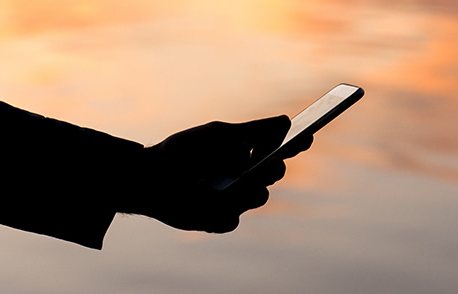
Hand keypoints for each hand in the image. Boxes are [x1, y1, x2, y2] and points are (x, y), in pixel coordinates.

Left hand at [124, 115, 312, 232]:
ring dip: (252, 188)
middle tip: (271, 161)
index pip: (280, 150)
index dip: (296, 144)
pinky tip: (211, 200)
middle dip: (274, 167)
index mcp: (250, 156)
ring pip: (258, 197)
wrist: (150, 175)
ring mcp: (235, 201)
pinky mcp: (218, 220)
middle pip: (274, 174)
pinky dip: (222, 211)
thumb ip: (251, 131)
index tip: (306, 135)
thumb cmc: (185, 151)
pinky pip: (230, 220)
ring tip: (242, 180)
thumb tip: (285, 121)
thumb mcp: (218, 134)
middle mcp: (247, 178)